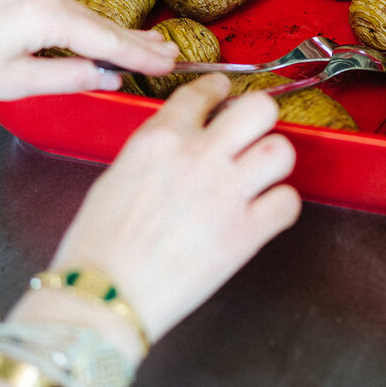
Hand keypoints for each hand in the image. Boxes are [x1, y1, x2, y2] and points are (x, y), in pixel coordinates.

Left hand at [0, 0, 177, 103]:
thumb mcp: (11, 83)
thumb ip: (67, 77)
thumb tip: (108, 76)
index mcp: (44, 14)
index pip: (107, 39)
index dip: (141, 55)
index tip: (172, 63)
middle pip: (98, 21)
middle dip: (135, 39)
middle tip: (172, 52)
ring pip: (79, 13)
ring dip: (110, 32)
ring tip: (145, 45)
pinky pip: (58, 7)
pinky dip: (82, 24)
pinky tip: (95, 34)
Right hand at [50, 73, 301, 341]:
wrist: (101, 296)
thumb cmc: (97, 246)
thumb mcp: (117, 175)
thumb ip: (156, 153)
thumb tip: (179, 151)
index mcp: (160, 138)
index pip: (203, 92)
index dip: (219, 90)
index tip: (223, 94)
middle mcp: (199, 155)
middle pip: (259, 108)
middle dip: (260, 118)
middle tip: (253, 132)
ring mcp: (227, 192)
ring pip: (281, 149)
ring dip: (274, 161)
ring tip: (261, 174)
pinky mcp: (245, 233)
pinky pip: (288, 202)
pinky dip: (281, 206)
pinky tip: (265, 212)